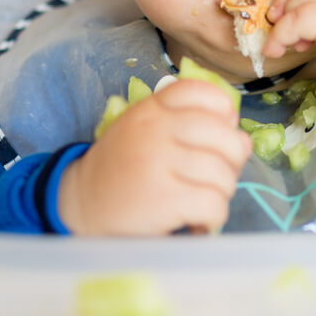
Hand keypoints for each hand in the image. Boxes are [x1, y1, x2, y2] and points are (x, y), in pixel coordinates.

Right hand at [58, 80, 252, 235]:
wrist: (82, 203)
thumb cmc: (122, 167)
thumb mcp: (143, 128)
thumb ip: (180, 119)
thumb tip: (234, 127)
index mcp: (153, 109)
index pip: (204, 93)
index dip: (224, 114)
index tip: (217, 134)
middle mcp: (157, 130)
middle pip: (227, 137)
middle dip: (233, 161)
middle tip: (217, 176)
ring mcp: (160, 163)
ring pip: (224, 174)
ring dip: (221, 193)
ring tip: (203, 200)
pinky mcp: (164, 199)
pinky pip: (214, 204)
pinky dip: (212, 218)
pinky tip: (198, 222)